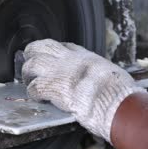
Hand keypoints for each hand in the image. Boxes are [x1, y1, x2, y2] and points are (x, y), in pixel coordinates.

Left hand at [22, 40, 144, 144]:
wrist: (115, 101)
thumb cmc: (120, 93)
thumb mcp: (113, 76)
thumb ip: (102, 76)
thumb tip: (104, 83)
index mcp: (86, 57)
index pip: (65, 46)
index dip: (54, 52)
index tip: (51, 58)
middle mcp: (71, 60)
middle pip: (42, 47)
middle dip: (33, 54)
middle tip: (31, 66)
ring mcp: (60, 71)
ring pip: (32, 63)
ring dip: (28, 73)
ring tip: (28, 82)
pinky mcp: (52, 87)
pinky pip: (34, 87)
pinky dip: (33, 93)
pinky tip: (36, 98)